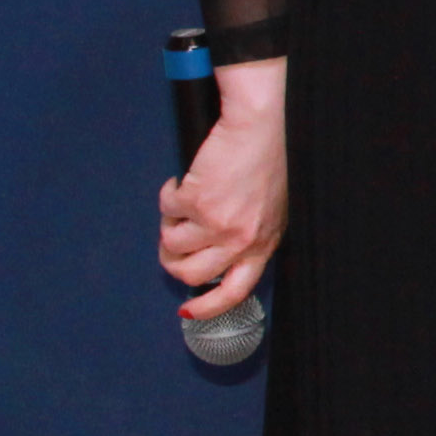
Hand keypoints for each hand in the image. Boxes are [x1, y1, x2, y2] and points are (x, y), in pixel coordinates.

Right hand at [159, 58, 285, 323]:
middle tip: (173, 237)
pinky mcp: (196, 203)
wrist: (264, 123)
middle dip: (172, 260)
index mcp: (264, 242)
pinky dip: (168, 195)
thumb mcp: (270, 207)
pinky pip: (165, 210)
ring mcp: (218, 224)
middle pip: (191, 275)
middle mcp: (242, 239)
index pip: (236, 291)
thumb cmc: (270, 157)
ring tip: (183, 201)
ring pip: (171, 245)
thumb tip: (213, 254)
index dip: (208, 307)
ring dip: (169, 224)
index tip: (187, 312)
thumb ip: (248, 233)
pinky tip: (184, 179)